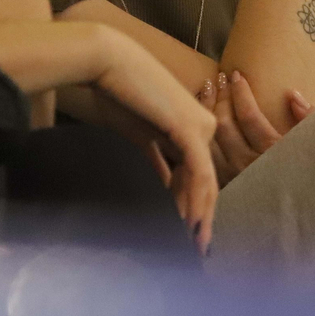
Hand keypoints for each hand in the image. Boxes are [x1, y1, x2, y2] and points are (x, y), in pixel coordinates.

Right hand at [87, 28, 218, 253]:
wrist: (108, 64)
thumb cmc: (118, 95)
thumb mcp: (140, 139)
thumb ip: (157, 164)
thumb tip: (163, 191)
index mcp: (192, 127)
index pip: (198, 176)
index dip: (195, 207)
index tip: (188, 236)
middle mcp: (204, 126)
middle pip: (206, 182)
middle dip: (202, 218)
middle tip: (199, 250)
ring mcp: (201, 126)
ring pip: (205, 181)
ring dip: (198, 215)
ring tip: (193, 244)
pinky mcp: (190, 128)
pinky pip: (196, 173)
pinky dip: (191, 199)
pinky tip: (186, 222)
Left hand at [197, 71, 313, 185]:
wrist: (301, 211)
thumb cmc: (312, 174)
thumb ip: (308, 118)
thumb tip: (292, 94)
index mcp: (272, 151)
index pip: (248, 115)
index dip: (240, 92)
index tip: (236, 75)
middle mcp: (249, 164)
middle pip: (224, 125)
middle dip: (220, 97)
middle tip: (219, 79)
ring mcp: (234, 177)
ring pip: (211, 140)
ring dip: (207, 112)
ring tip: (206, 91)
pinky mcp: (225, 186)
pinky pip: (206, 156)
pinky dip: (202, 134)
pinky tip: (200, 119)